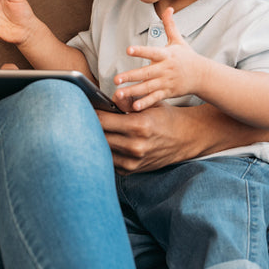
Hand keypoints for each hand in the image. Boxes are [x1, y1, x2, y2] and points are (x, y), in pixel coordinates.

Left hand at [97, 104, 217, 173]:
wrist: (185, 139)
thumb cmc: (166, 118)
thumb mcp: (150, 104)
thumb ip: (126, 101)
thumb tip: (105, 98)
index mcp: (139, 126)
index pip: (102, 120)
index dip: (91, 112)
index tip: (85, 107)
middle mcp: (135, 146)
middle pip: (98, 136)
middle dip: (90, 126)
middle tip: (83, 117)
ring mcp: (133, 161)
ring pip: (101, 149)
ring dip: (95, 139)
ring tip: (92, 129)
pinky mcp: (130, 170)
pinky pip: (109, 160)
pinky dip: (105, 150)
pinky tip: (106, 141)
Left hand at [113, 6, 211, 111]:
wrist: (202, 75)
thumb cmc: (188, 57)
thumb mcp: (178, 40)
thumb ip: (169, 25)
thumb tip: (169, 7)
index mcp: (166, 55)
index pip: (152, 52)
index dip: (140, 51)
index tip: (128, 50)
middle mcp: (165, 69)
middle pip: (145, 73)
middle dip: (130, 76)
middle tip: (116, 79)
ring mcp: (166, 82)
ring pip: (147, 87)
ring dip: (133, 91)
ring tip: (119, 94)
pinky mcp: (168, 92)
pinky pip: (155, 98)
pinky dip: (145, 103)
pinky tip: (134, 107)